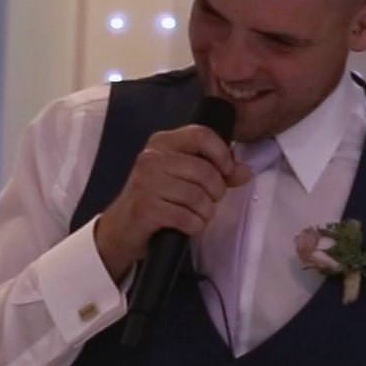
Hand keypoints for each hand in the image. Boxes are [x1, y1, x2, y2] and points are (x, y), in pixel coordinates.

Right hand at [93, 124, 250, 280]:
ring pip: (198, 197)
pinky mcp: (145, 208)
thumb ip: (216, 171)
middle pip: (206, 171)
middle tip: (207, 202)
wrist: (120, 229)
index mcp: (162, 142)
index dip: (222, 155)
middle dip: (215, 193)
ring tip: (195, 215)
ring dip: (204, 213)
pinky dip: (193, 226)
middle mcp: (152, 158)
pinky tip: (185, 226)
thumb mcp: (182, 178)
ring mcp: (146, 183)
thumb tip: (245, 171)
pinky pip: (187, 218)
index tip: (226, 171)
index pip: (202, 135)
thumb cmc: (154, 200)